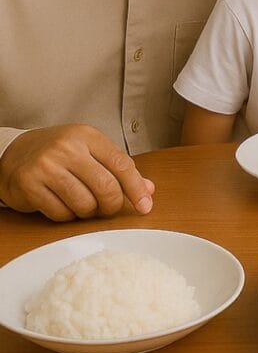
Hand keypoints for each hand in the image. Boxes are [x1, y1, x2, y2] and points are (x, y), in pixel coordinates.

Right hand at [0, 125, 154, 221]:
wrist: (13, 152)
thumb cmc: (59, 154)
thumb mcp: (91, 152)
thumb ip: (119, 169)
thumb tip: (149, 190)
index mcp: (88, 136)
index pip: (122, 165)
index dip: (137, 189)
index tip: (145, 206)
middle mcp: (67, 148)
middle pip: (106, 187)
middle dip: (112, 205)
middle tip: (108, 208)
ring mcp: (46, 166)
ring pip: (85, 204)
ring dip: (89, 212)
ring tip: (84, 204)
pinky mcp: (29, 185)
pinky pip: (61, 213)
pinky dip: (68, 216)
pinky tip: (64, 205)